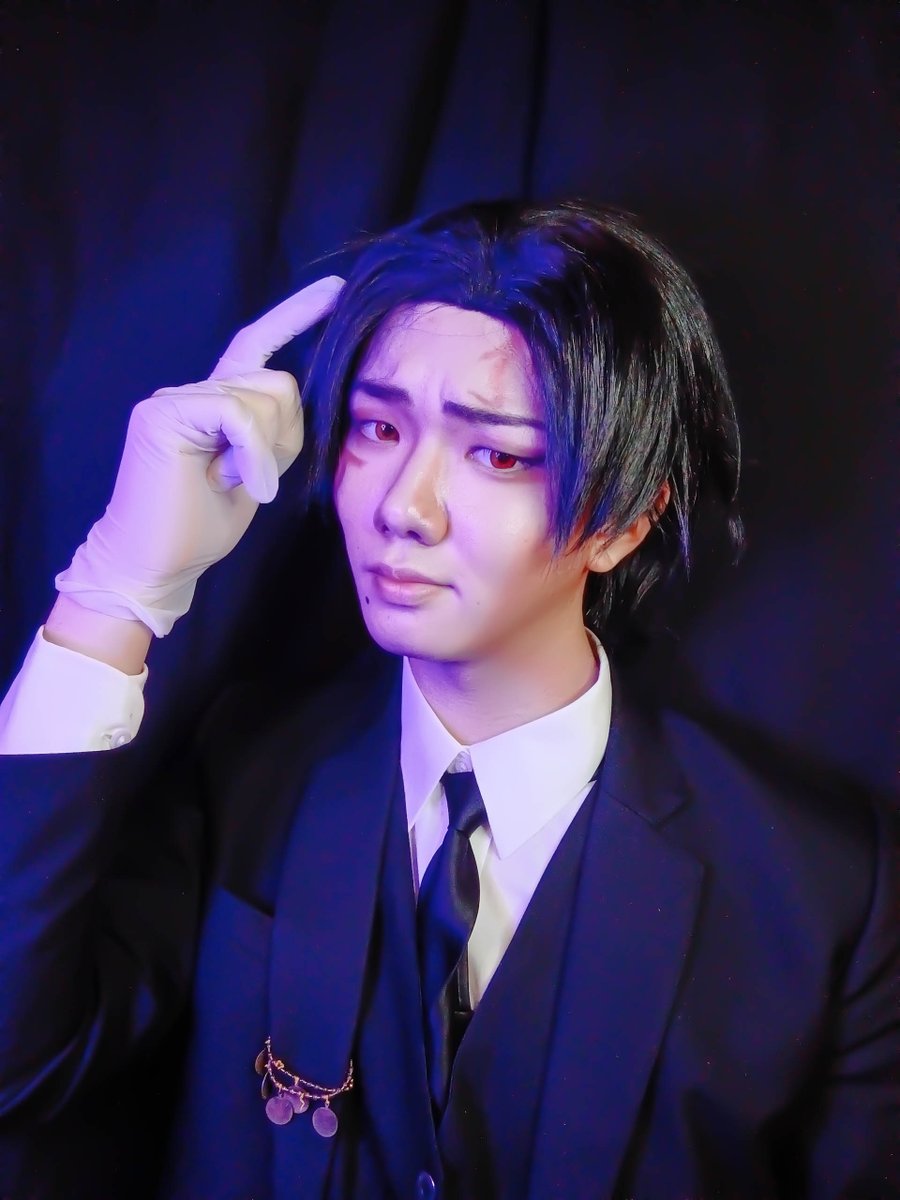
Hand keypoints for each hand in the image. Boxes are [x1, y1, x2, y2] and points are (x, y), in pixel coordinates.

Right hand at [54, 276, 343, 635]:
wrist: (156, 564)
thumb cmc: (201, 525)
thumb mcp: (257, 472)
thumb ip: (273, 431)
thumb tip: (294, 391)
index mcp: (215, 403)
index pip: (257, 345)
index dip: (295, 316)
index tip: (333, 292)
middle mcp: (193, 391)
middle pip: (277, 382)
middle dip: (284, 436)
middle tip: (253, 479)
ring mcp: (174, 398)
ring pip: (262, 396)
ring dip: (266, 450)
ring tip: (235, 484)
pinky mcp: (163, 413)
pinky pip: (238, 414)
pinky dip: (254, 453)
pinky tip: (245, 485)